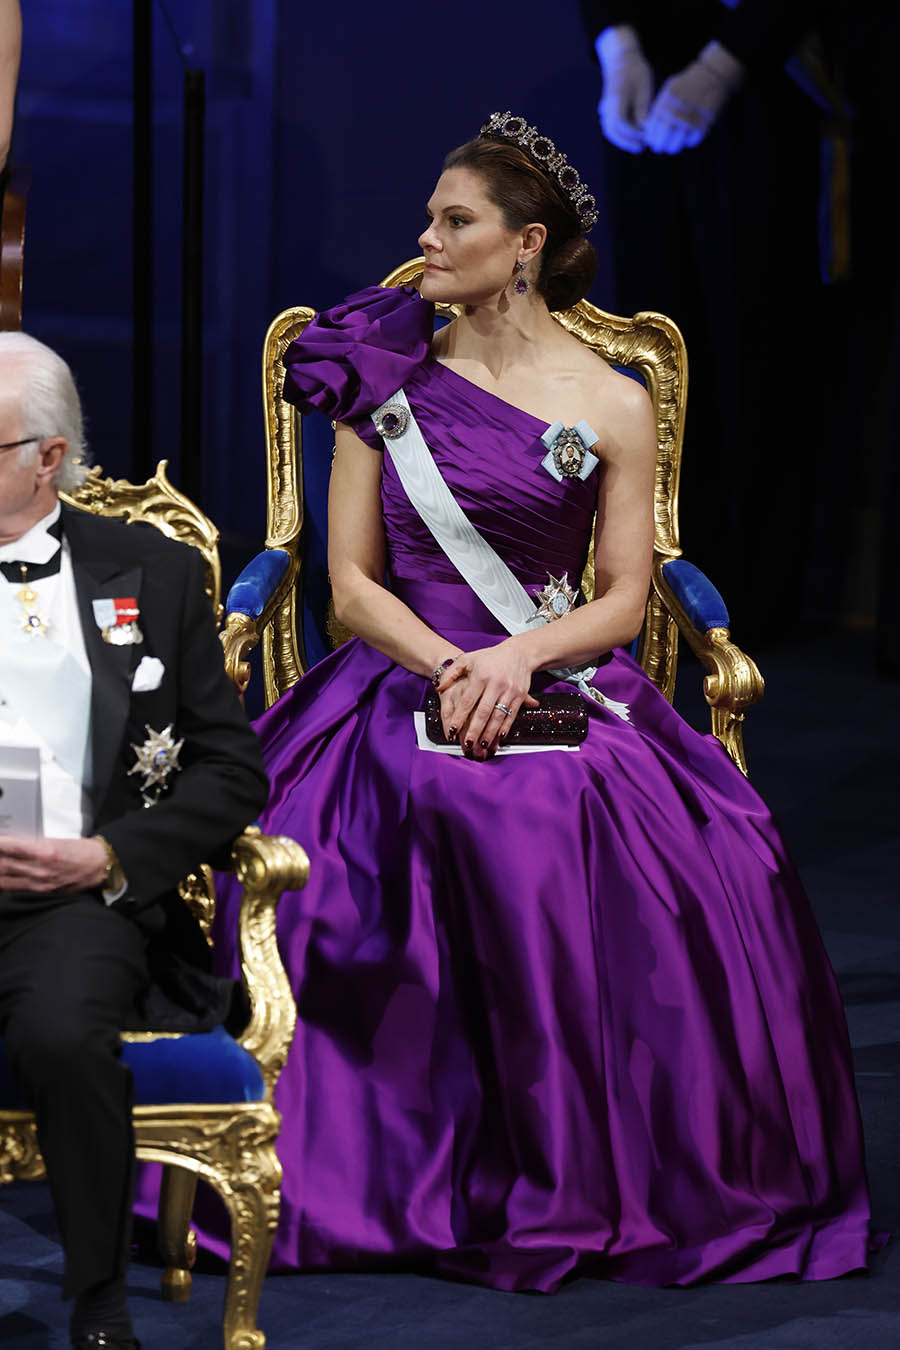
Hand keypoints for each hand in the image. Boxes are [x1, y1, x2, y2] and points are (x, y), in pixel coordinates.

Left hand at [0, 834, 107, 892]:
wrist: (99, 865)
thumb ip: (32, 844)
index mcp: (45, 850)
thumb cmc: (80, 850)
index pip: (12, 847)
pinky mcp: (43, 892)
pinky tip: (1, 881)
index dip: (0, 844)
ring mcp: (41, 883)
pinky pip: (16, 890)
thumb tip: (11, 846)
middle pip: (4, 865)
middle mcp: (41, 869)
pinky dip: (4, 885)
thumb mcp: (55, 841)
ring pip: (6, 880)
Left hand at [437, 641, 539, 760]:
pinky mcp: (520, 696)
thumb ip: (451, 672)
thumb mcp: (468, 659)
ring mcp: (510, 691)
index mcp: (481, 676)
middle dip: (475, 730)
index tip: (452, 730)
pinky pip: (512, 715)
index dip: (460, 717)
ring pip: (498, 716)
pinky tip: (498, 738)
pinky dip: (505, 728)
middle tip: (467, 744)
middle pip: (484, 712)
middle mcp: (496, 684)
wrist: (519, 653)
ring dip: (490, 733)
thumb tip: (439, 687)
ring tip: (482, 746)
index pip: (468, 701)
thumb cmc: (490, 657)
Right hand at [595, 25, 653, 154]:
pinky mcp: (606, 110)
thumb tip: (645, 128)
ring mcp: (605, 108)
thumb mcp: (644, 86)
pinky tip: (632, 139)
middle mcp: (607, 104)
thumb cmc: (636, 71)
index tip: (645, 136)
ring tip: (637, 145)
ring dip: (622, 141)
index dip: (632, 133)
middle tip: (641, 148)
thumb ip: (643, 107)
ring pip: (609, 130)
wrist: (621, 60)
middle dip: (626, 142)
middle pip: (612, 130)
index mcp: (616, 96)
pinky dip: (619, 135)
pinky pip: (610, 127)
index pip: (620, 122)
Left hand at [643, 42, 742, 153]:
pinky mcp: (702, 125)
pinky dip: (689, 141)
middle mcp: (674, 114)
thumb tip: (648, 127)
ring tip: (672, 146)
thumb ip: (658, 106)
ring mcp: (688, 121)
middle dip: (660, 145)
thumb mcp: (669, 89)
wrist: (710, 76)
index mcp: (664, 105)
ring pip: (676, 144)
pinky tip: (687, 137)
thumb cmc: (686, 84)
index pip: (651, 129)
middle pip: (662, 140)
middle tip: (660, 147)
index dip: (650, 137)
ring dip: (673, 147)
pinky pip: (692, 141)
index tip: (651, 140)